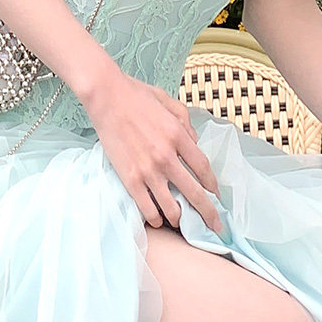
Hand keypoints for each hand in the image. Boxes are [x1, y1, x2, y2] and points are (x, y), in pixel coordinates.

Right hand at [85, 70, 222, 233]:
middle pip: (195, 193)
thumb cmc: (136, 95)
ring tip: (181, 221)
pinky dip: (155, 217)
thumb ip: (186, 123)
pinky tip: (158, 220)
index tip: (216, 195)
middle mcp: (166, 156)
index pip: (204, 168)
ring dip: (179, 218)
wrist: (106, 97)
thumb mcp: (170, 103)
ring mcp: (147, 170)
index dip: (212, 185)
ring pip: (171, 206)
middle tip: (215, 226)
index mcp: (178, 135)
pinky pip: (146, 207)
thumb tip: (194, 142)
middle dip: (208, 213)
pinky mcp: (129, 178)